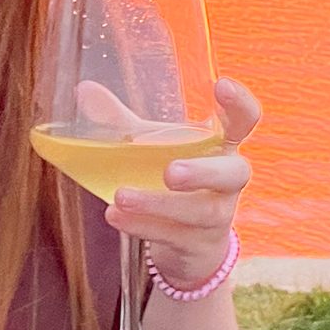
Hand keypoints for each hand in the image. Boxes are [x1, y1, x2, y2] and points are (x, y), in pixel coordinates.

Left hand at [103, 76, 259, 290]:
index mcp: (222, 146)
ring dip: (158, 204)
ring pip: (200, 211)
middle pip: (234, 173)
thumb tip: (84, 90)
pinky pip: (174, 235)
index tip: (222, 86)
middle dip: (203, 172)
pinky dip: (142, 225)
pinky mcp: (199, 243)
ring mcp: (218, 214)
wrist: (188, 242)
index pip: (245, 120)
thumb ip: (120, 121)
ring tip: (121, 196)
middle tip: (171, 173)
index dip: (240, 104)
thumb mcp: (149, 148)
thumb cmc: (174, 179)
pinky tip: (114, 215)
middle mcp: (229, 179)